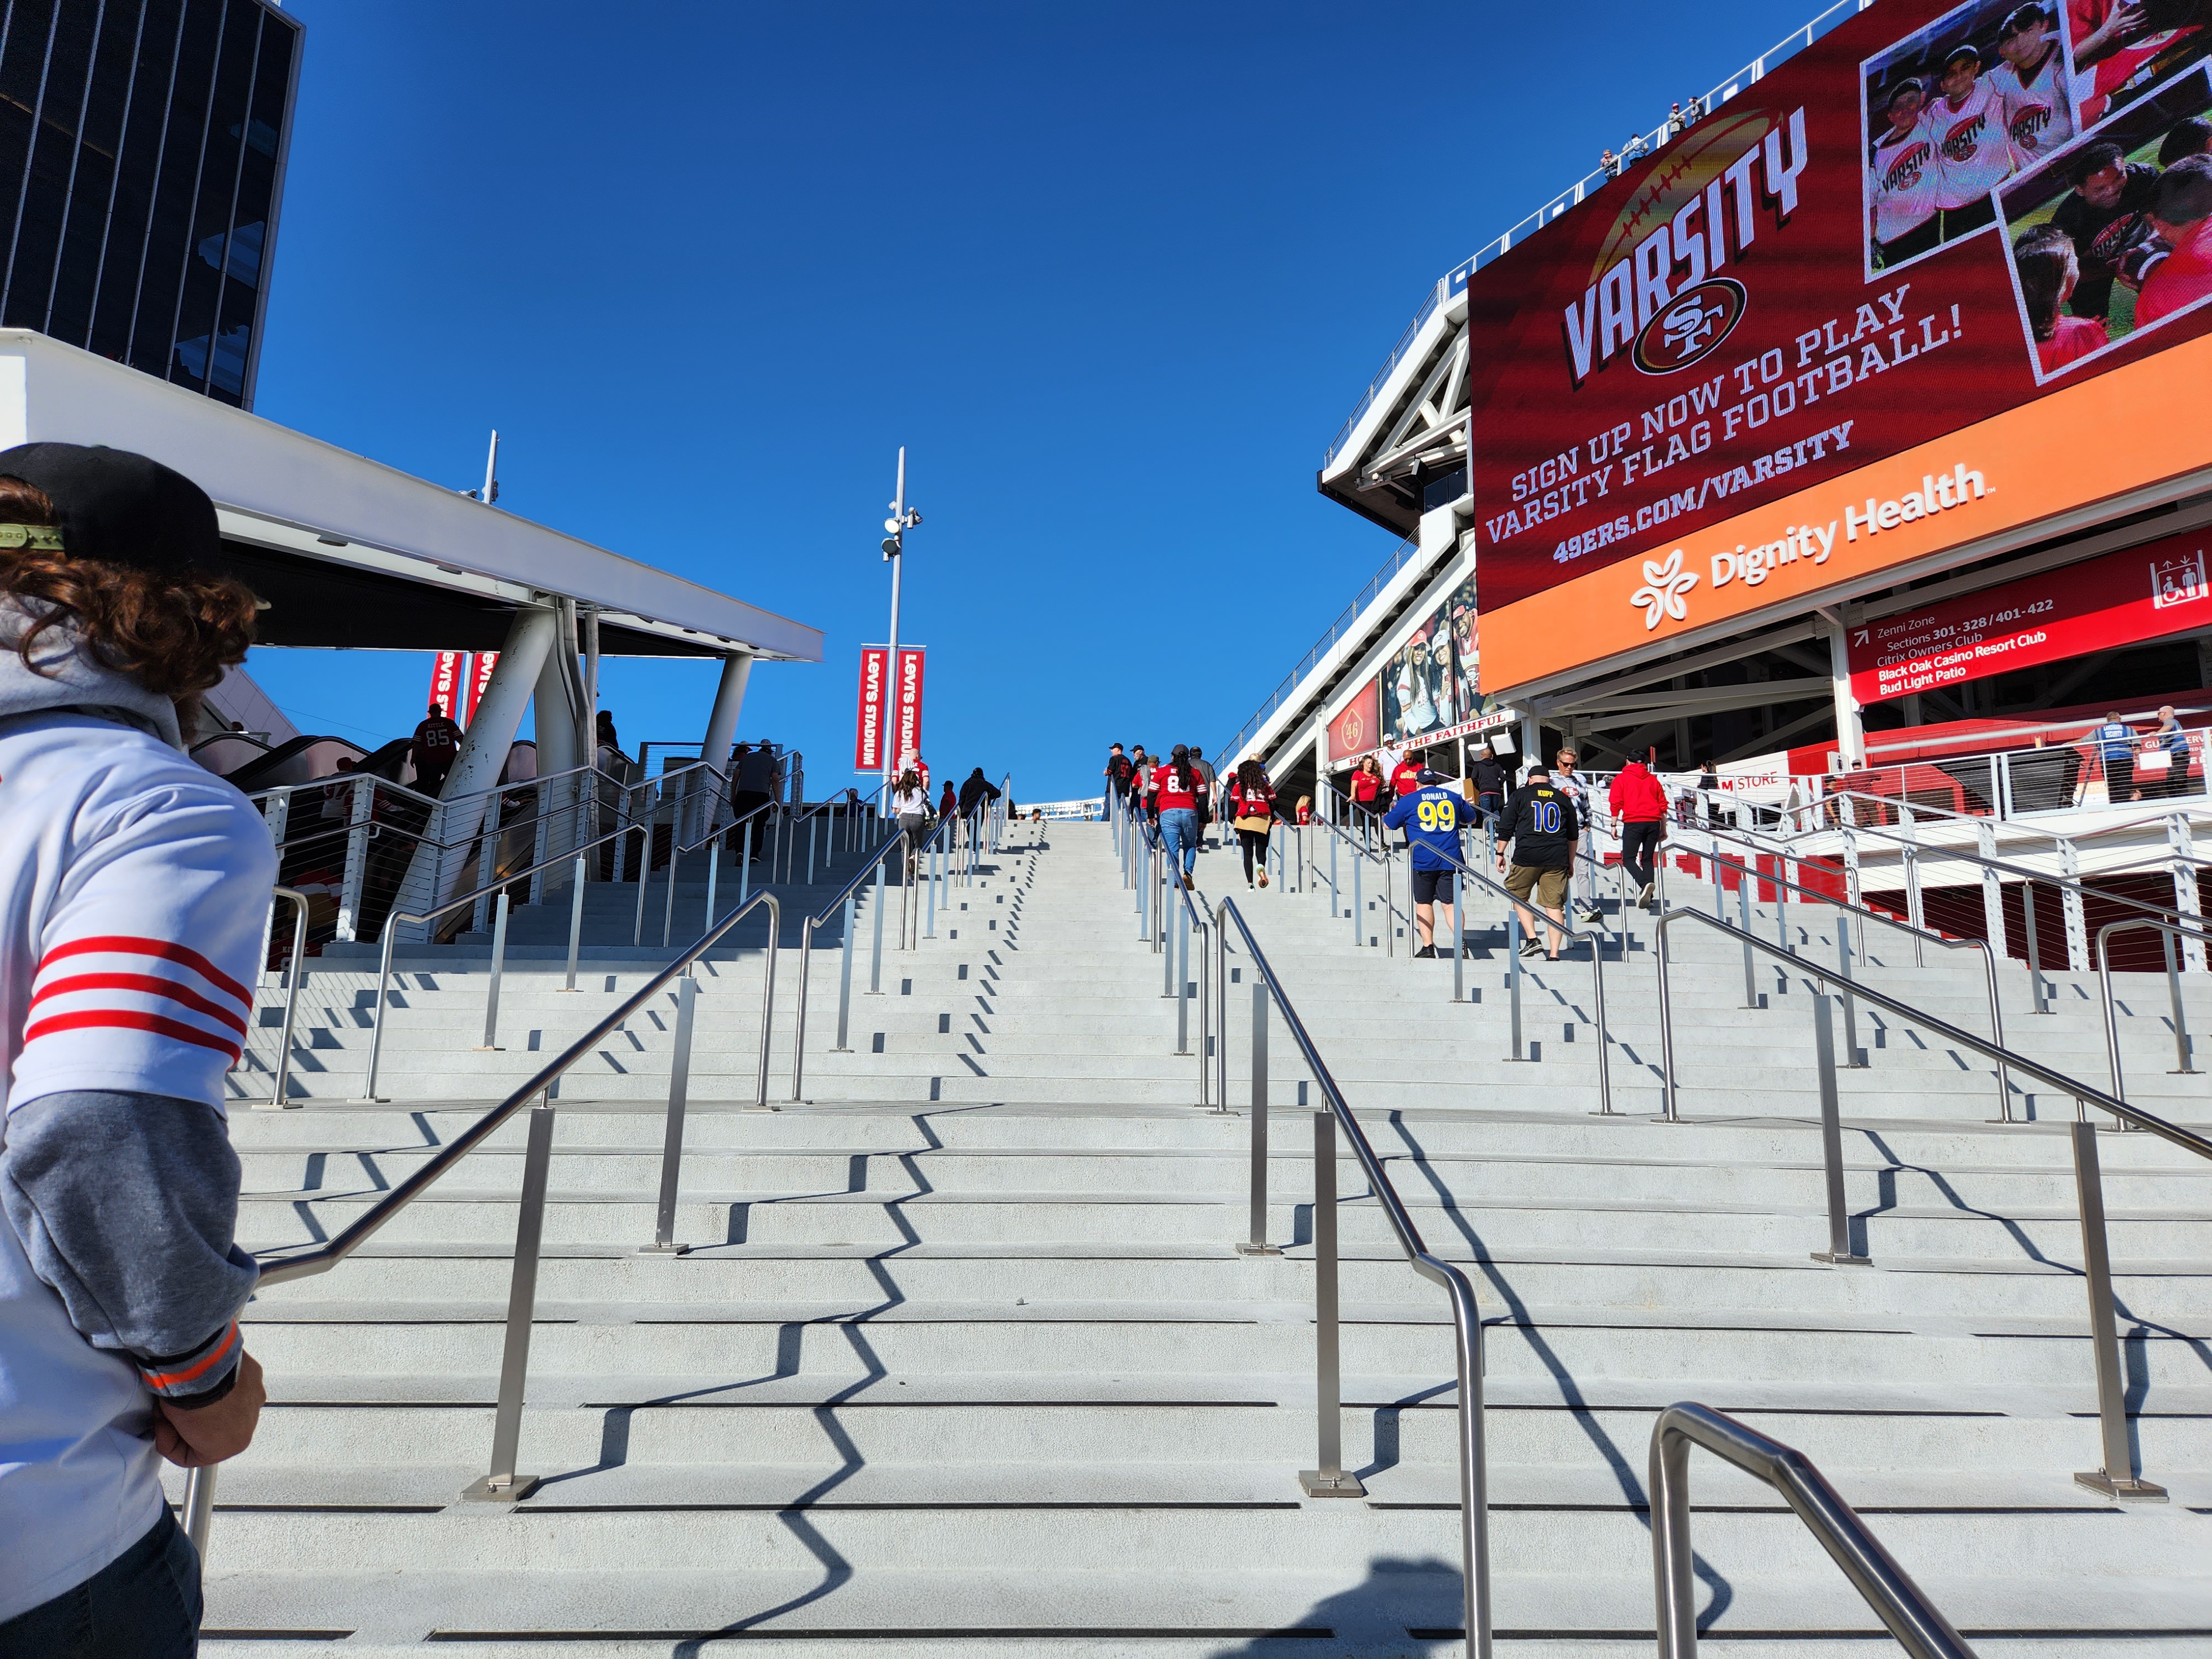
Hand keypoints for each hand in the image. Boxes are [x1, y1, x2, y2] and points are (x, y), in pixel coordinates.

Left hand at [152, 1352, 264, 1467]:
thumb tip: (179, 1420)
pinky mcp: (255, 1377)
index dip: (171, 1441)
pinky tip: (206, 1376)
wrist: (200, 1367)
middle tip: (173, 1411)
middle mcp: (249, 1426)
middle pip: (214, 1431)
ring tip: (190, 1391)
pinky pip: (236, 1384)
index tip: (161, 1427)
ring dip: (212, 1402)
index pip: (194, 1454)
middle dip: (194, 1423)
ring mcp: (254, 1400)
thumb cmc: (187, 1400)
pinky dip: (223, 1381)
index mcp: (230, 1446)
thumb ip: (180, 1430)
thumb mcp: (172, 1426)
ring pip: (228, 1407)